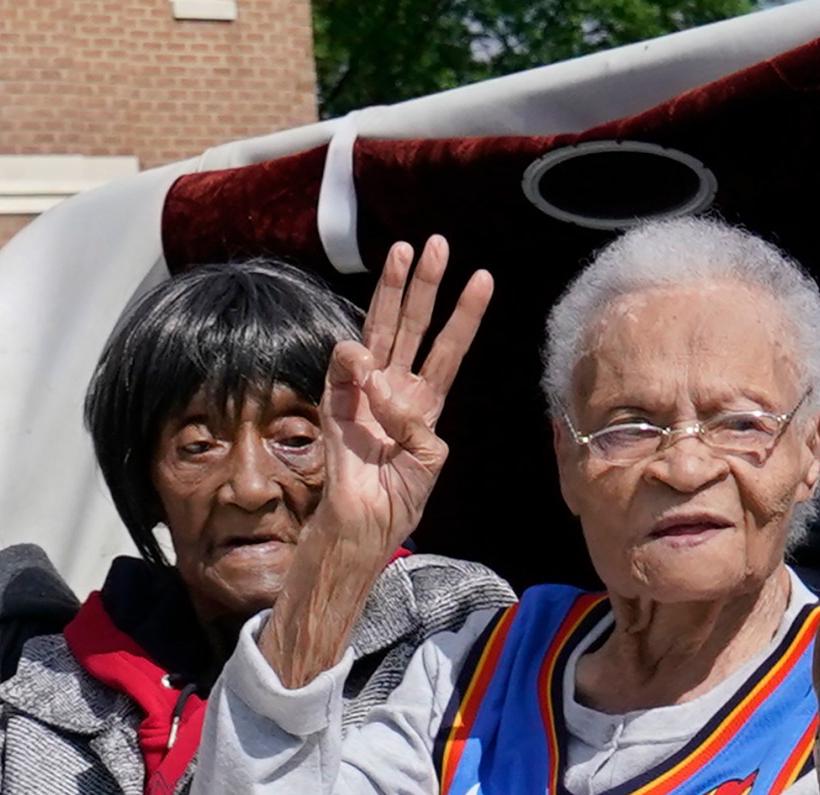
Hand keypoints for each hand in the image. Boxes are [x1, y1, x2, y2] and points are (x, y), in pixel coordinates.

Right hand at [262, 237, 492, 686]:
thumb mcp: (429, 462)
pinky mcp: (337, 401)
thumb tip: (385, 388)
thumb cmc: (398, 502)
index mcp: (425, 405)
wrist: (361, 526)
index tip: (483, 278)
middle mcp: (396, 389)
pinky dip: (357, 361)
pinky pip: (347, 366)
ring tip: (404, 253)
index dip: (464, 315)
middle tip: (438, 244)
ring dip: (392, 291)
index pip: (449, 350)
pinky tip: (365, 363)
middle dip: (427, 286)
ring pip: (382, 328)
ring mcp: (365, 391)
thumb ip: (420, 425)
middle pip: (415, 326)